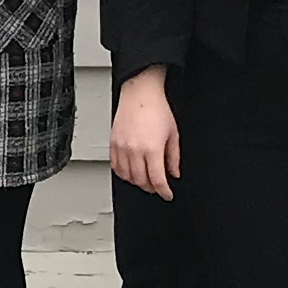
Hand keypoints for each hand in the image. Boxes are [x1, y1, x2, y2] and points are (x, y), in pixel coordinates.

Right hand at [108, 70, 180, 197]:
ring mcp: (122, 147)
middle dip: (151, 187)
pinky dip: (123, 173)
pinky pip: (115, 166)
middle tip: (158, 186)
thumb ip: (174, 157)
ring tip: (145, 179)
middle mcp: (135, 150)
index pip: (157, 180)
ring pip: (127, 176)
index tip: (167, 194)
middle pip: (141, 181)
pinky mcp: (113, 143)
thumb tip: (174, 173)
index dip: (164, 191)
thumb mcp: (173, 134)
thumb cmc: (158, 108)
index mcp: (152, 149)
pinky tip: (131, 171)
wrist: (140, 92)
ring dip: (137, 182)